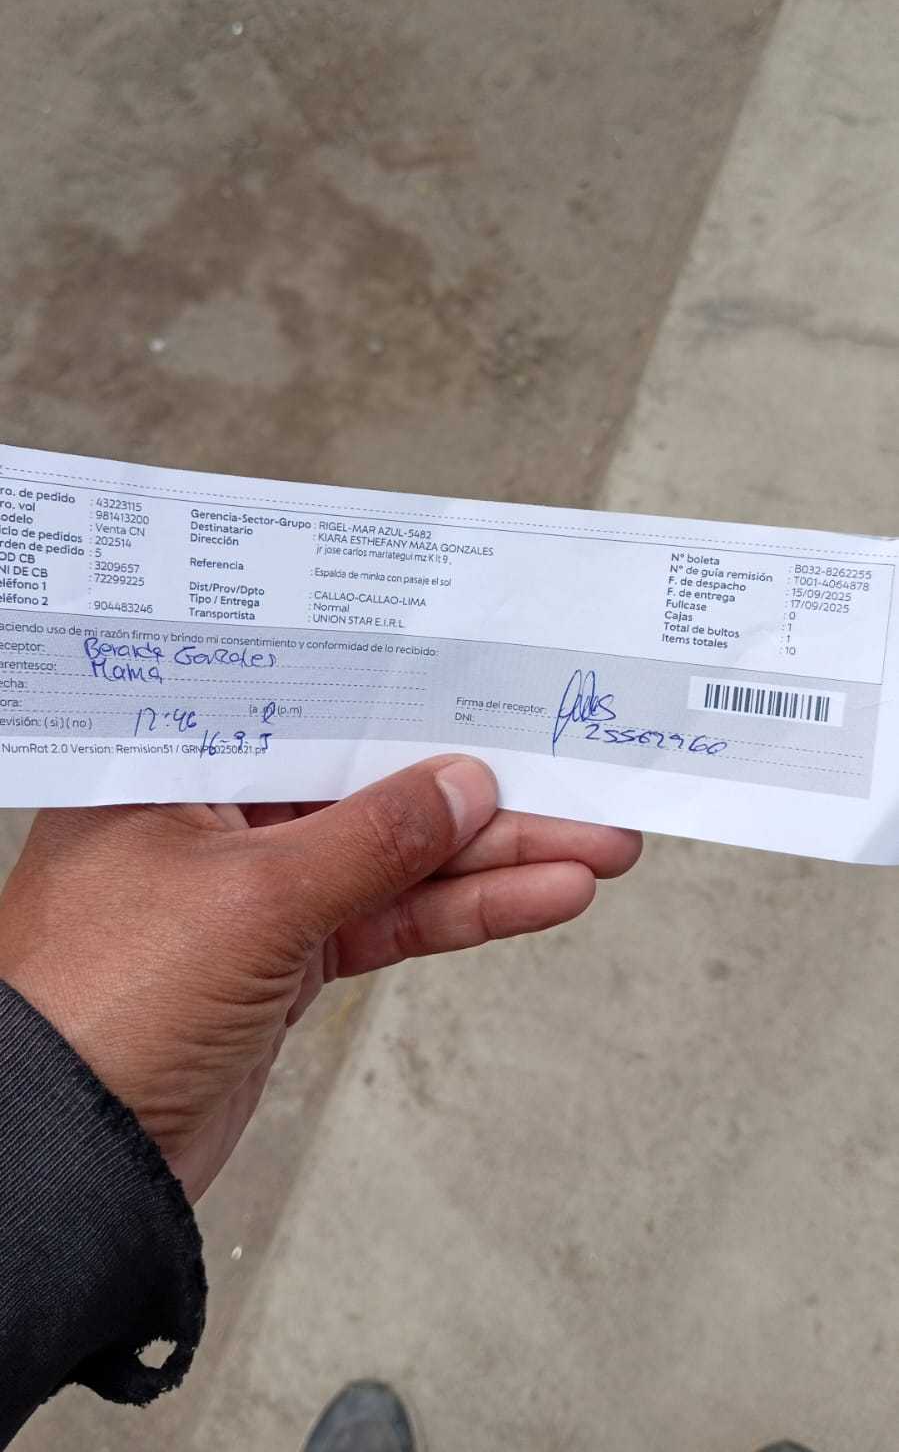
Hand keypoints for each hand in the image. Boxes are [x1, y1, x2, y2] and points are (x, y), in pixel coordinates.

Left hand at [0, 756, 639, 1200]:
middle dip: (477, 795)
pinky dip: (461, 914)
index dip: (407, 703)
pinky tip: (539, 896)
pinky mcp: (285, 963)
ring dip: (492, 859)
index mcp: (174, 767)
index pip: (312, 712)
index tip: (494, 694)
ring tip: (594, 846)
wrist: (72, 1161)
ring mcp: (254, 895)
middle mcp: (213, 819)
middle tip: (576, 783)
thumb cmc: (103, 1005)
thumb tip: (462, 787)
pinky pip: (389, 921)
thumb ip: (372, 839)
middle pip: (368, 787)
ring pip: (393, 860)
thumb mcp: (253, 896)